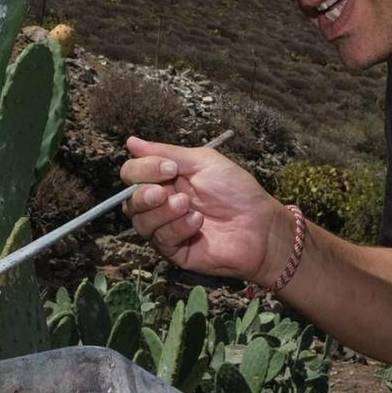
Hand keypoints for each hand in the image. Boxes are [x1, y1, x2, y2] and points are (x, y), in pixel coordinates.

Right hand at [120, 136, 291, 284]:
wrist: (261, 225)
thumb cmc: (237, 191)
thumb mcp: (203, 162)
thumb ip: (166, 152)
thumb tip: (131, 142)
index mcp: (165, 180)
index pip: (133, 174)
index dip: (142, 169)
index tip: (169, 168)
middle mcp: (161, 205)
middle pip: (130, 201)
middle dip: (144, 194)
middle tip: (164, 191)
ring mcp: (167, 229)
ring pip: (141, 222)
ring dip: (162, 212)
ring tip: (188, 205)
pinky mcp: (175, 251)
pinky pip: (161, 240)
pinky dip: (177, 228)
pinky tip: (198, 222)